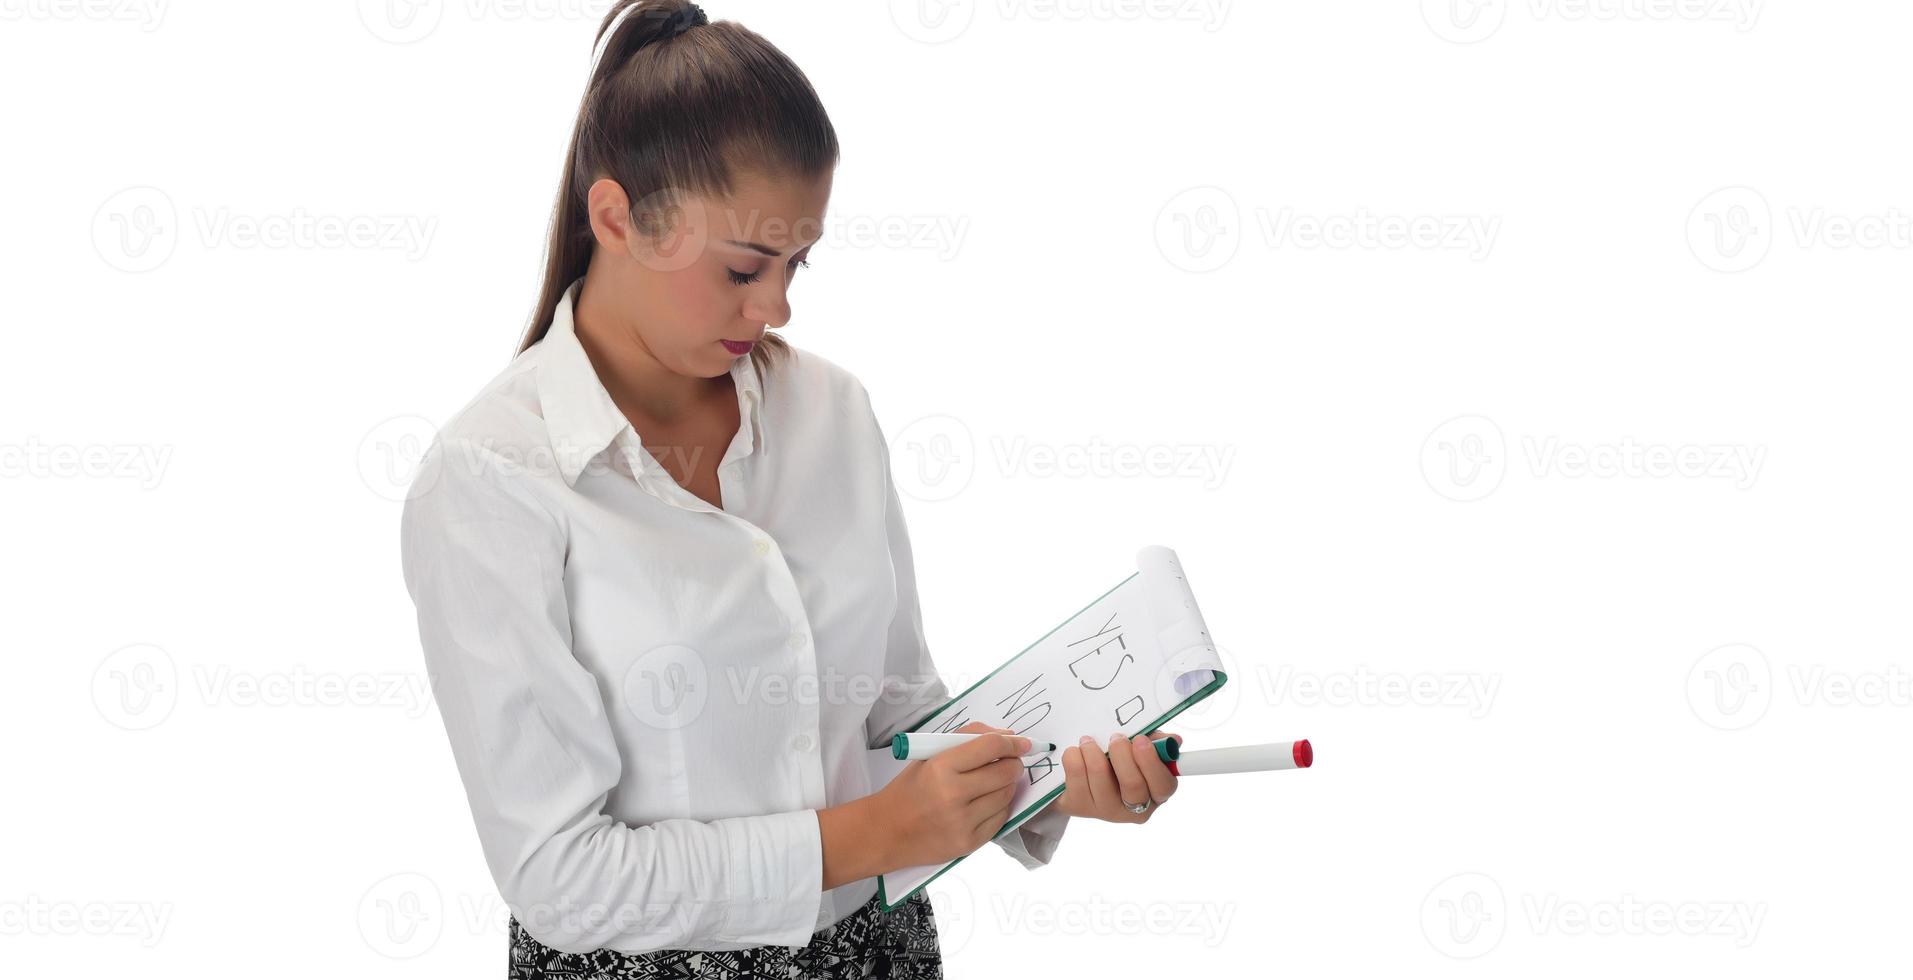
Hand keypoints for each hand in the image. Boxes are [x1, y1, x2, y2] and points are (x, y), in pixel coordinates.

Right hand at [873, 722, 1028, 867]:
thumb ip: (966, 738)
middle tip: (1010, 762)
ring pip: (1006, 795)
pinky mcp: (969, 843)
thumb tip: (1008, 735)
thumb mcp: (929, 755)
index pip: (990, 746)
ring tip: (992, 783)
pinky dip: (999, 808)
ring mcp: (962, 822)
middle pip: (1005, 772)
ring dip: (1006, 786)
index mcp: (940, 766)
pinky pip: (1001, 819)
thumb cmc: (910, 789)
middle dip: (1014, 764)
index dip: (1013, 742)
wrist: (886, 831)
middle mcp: (953, 794)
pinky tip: (986, 803)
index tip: (1023, 743)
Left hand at [1051, 730, 1179, 823]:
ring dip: (1093, 752)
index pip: (1164, 786)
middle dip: (1122, 755)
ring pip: (1101, 779)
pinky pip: (1076, 778)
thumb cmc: (1118, 761)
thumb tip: (1173, 739)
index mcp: (1155, 794)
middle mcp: (1133, 808)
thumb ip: (1157, 743)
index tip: (1140, 740)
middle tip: (1116, 738)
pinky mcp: (1079, 807)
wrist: (1081, 777)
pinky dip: (1074, 758)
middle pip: (1133, 785)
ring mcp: (1105, 811)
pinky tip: (1076, 752)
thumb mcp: (1139, 750)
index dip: (1152, 762)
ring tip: (1089, 741)